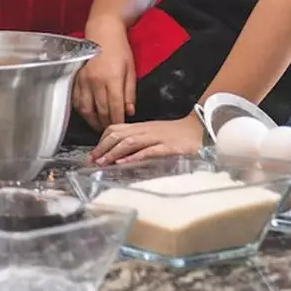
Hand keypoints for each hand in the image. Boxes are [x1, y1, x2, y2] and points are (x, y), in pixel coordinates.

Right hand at [72, 19, 135, 131]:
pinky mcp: (76, 78)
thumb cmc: (119, 49)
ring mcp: (83, 80)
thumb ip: (130, 93)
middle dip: (105, 124)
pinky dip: (81, 110)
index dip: (118, 121)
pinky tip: (87, 113)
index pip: (115, 108)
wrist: (102, 32)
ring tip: (98, 125)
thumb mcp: (131, 70)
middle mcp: (95, 81)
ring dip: (92, 120)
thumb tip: (129, 111)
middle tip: (110, 132)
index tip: (121, 129)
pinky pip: (76, 99)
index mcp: (112, 79)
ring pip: (85, 108)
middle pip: (100, 111)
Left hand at [88, 114, 203, 165]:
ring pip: (129, 141)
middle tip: (91, 161)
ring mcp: (156, 138)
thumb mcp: (152, 135)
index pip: (114, 129)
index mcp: (139, 127)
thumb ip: (137, 141)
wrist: (199, 129)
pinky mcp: (169, 147)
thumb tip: (118, 152)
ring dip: (113, 152)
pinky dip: (135, 156)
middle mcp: (145, 130)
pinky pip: (149, 150)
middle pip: (117, 134)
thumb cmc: (174, 134)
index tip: (92, 154)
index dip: (101, 141)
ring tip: (102, 162)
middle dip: (102, 147)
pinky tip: (124, 162)